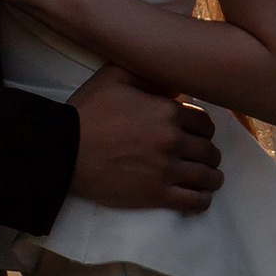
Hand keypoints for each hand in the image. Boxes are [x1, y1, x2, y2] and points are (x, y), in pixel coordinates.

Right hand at [68, 66, 222, 217]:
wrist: (64, 150)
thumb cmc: (87, 111)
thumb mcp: (115, 76)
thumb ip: (149, 74)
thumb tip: (175, 83)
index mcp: (167, 112)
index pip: (205, 123)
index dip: (202, 128)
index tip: (197, 134)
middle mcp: (173, 141)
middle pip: (209, 150)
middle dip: (207, 153)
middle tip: (201, 156)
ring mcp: (166, 170)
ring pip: (207, 176)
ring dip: (211, 177)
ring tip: (208, 178)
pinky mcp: (156, 195)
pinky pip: (194, 201)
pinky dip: (202, 200)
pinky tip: (200, 197)